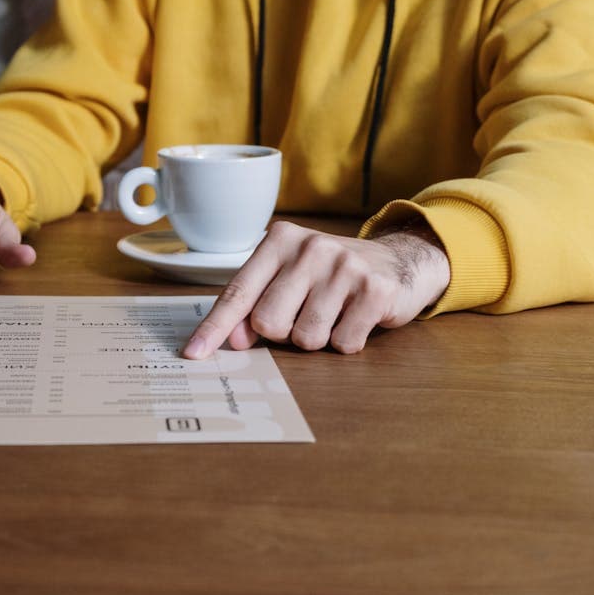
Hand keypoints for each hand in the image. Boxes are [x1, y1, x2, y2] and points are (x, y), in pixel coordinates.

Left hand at [181, 221, 449, 358]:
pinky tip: (356, 318)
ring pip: (306, 338)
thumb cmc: (331, 276)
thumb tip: (236, 339)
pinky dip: (346, 341)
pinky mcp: (375, 289)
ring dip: (318, 339)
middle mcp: (310, 247)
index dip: (214, 327)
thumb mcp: (290, 278)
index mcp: (280, 240)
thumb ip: (256, 303)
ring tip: (333, 314)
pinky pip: (342, 343)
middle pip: (269, 322)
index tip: (194, 354)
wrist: (399, 260)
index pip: (238, 292)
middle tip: (306, 314)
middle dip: (285, 332)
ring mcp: (345, 266)